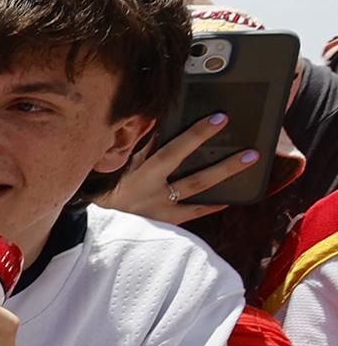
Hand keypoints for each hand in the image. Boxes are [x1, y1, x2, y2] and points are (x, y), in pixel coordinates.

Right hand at [107, 114, 252, 226]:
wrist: (94, 226)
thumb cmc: (104, 190)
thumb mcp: (118, 168)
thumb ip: (138, 149)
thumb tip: (158, 125)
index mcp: (141, 176)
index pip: (173, 151)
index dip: (197, 135)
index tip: (219, 119)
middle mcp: (155, 195)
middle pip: (196, 178)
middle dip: (224, 164)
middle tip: (251, 152)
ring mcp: (163, 212)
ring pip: (199, 194)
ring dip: (225, 179)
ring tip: (247, 164)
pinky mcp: (165, 225)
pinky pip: (192, 214)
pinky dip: (210, 206)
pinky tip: (229, 199)